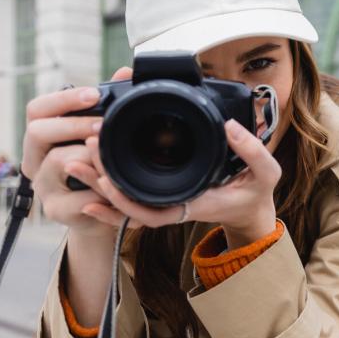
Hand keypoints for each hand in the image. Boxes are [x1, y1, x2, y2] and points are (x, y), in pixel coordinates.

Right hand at [20, 67, 132, 238]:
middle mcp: (34, 159)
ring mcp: (42, 186)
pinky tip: (112, 186)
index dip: (64, 99)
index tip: (94, 94)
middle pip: (36, 132)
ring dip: (90, 156)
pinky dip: (100, 190)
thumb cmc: (98, 168)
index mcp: (42, 138)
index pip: (37, 110)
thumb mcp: (101, 138)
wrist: (101, 212)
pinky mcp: (56, 210)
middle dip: (74, 125)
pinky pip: (78, 198)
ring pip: (59, 162)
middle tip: (102, 126)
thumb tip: (125, 72)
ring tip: (111, 155)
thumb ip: (109, 106)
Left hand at [82, 119, 280, 249]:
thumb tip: (229, 126)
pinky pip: (129, 195)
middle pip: (128, 205)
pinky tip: (90, 173)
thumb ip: (251, 150)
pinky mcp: (162, 192)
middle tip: (80, 156)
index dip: (125, 199)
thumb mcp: (266, 172)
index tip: (107, 177)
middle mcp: (175, 206)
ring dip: (98, 183)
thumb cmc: (256, 192)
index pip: (152, 210)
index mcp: (194, 204)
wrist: (251, 208)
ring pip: (124, 200)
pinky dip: (107, 189)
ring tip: (73, 159)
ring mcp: (166, 200)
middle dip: (101, 185)